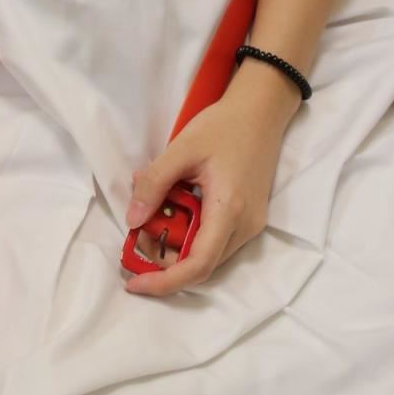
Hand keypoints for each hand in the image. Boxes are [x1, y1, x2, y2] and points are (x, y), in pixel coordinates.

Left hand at [122, 84, 290, 297]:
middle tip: (135, 246)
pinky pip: (217, 241)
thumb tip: (133, 221)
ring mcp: (252, 224)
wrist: (260, 111)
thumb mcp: (182, 149)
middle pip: (203, 265)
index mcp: (229, 210)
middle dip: (165, 266)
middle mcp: (246, 226)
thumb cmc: (223, 126)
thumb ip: (154, 184)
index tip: (135, 283)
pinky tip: (173, 213)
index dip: (165, 282)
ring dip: (178, 250)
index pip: (198, 264)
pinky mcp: (251, 217)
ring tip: (150, 224)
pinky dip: (191, 237)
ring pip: (210, 256)